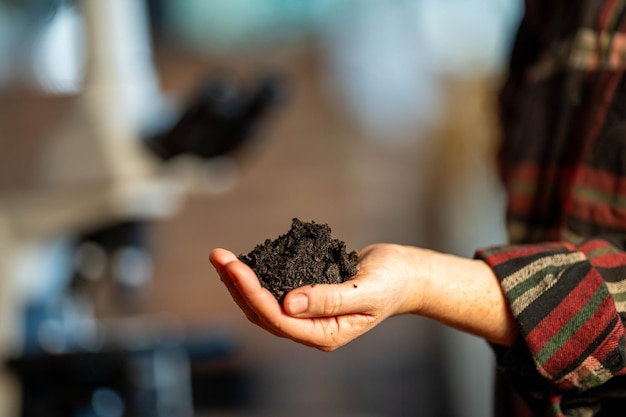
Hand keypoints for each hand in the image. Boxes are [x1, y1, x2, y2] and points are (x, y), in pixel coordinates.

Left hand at [209, 244, 425, 350]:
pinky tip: (243, 263)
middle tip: (219, 257)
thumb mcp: (366, 291)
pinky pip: (274, 292)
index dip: (253, 295)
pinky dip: (256, 278)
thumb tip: (289, 303)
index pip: (279, 320)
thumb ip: (331, 300)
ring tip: (221, 259)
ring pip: (264, 304)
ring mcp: (307, 314)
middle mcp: (312, 327)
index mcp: (325, 333)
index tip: (235, 268)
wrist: (405, 274)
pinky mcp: (306, 296)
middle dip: (238, 286)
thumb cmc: (392, 282)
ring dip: (240, 283)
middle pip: (264, 314)